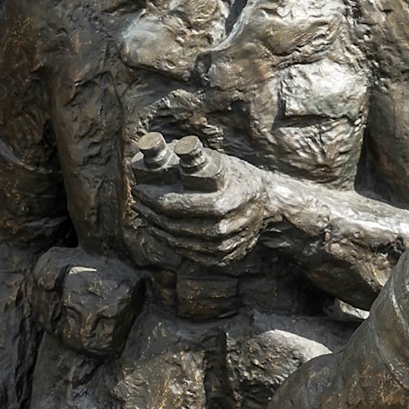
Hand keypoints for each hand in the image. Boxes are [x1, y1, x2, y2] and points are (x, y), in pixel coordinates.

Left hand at [131, 155, 278, 269]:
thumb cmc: (242, 179)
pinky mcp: (223, 258)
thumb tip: (159, 149)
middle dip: (151, 213)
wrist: (270, 205)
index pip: (175, 205)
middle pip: (174, 225)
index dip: (152, 198)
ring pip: (179, 242)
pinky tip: (163, 231)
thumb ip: (195, 159)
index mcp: (223, 203)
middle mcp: (224, 229)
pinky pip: (190, 254)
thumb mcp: (224, 162)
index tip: (139, 189)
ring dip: (158, 229)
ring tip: (146, 216)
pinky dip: (173, 243)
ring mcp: (224, 247)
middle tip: (139, 202)